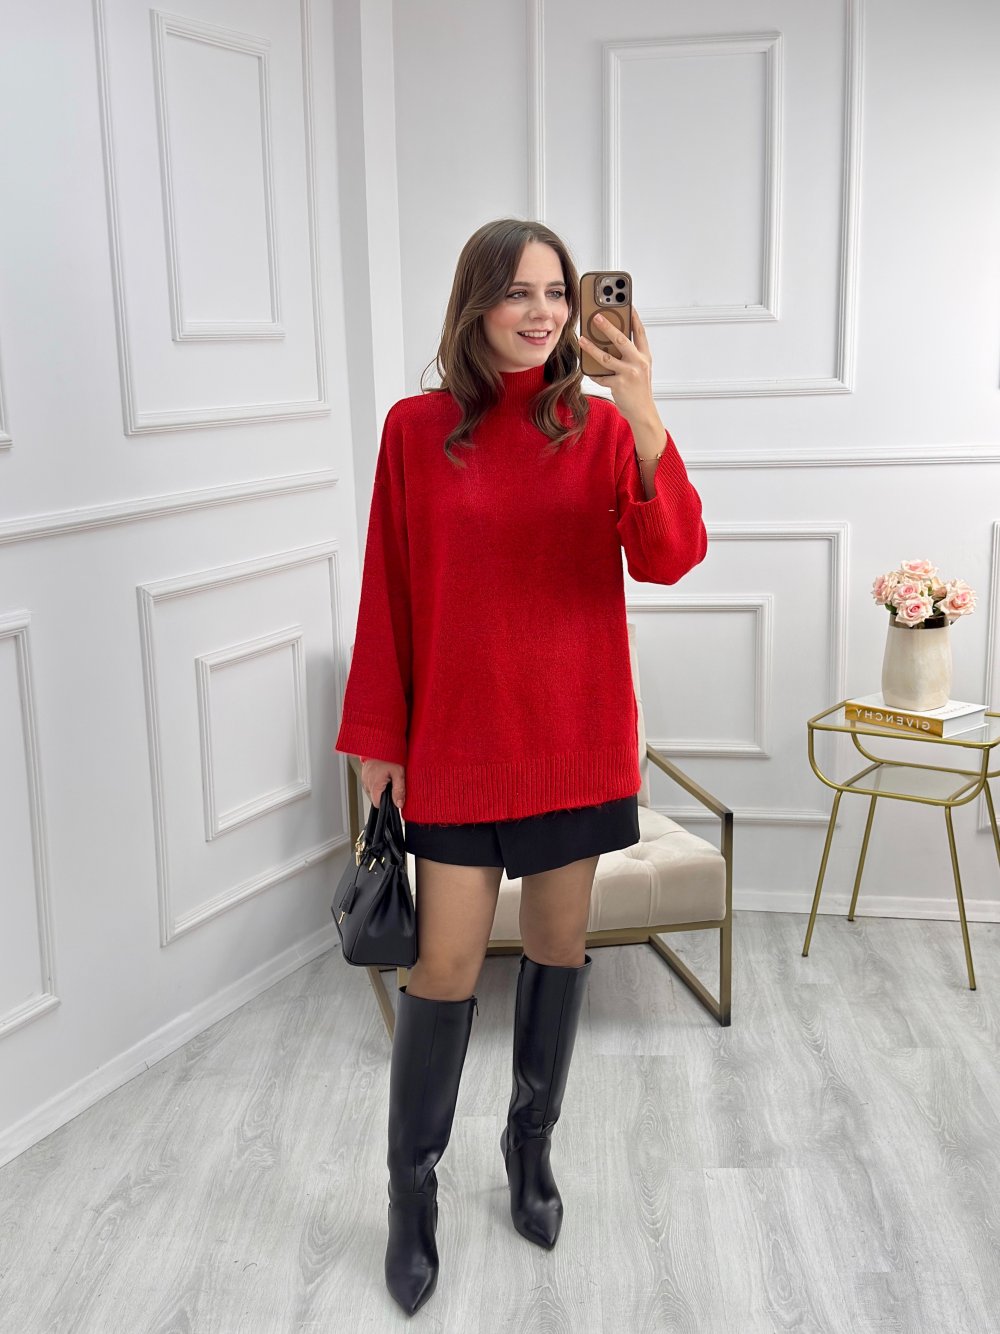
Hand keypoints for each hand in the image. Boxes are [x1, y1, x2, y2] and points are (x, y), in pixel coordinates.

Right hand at [361, 758, 405, 810]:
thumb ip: (399, 790)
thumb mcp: (399, 773)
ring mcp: (364, 777)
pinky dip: (377, 781)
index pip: (377, 804)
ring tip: (388, 777)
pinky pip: (370, 782)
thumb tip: (399, 805)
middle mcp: (367, 782)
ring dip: (381, 787)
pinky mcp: (364, 773)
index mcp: (374, 785)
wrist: (380, 741)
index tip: (393, 798)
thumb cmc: (390, 755)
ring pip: (373, 790)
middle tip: (393, 784)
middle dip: (384, 794)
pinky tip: (383, 774)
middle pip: (375, 797)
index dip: (386, 803)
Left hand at [579, 308, 655, 423]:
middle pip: (621, 339)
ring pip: (606, 357)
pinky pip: (601, 375)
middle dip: (607, 326)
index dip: (633, 317)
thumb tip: (611, 342)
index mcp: (644, 356)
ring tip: (582, 339)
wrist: (643, 412)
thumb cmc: (639, 390)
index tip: (626, 304)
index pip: (639, 332)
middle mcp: (638, 362)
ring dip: (591, 347)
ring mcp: (629, 373)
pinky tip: (588, 370)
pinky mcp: (619, 384)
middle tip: (595, 316)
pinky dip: (594, 373)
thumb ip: (630, 355)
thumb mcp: (640, 369)